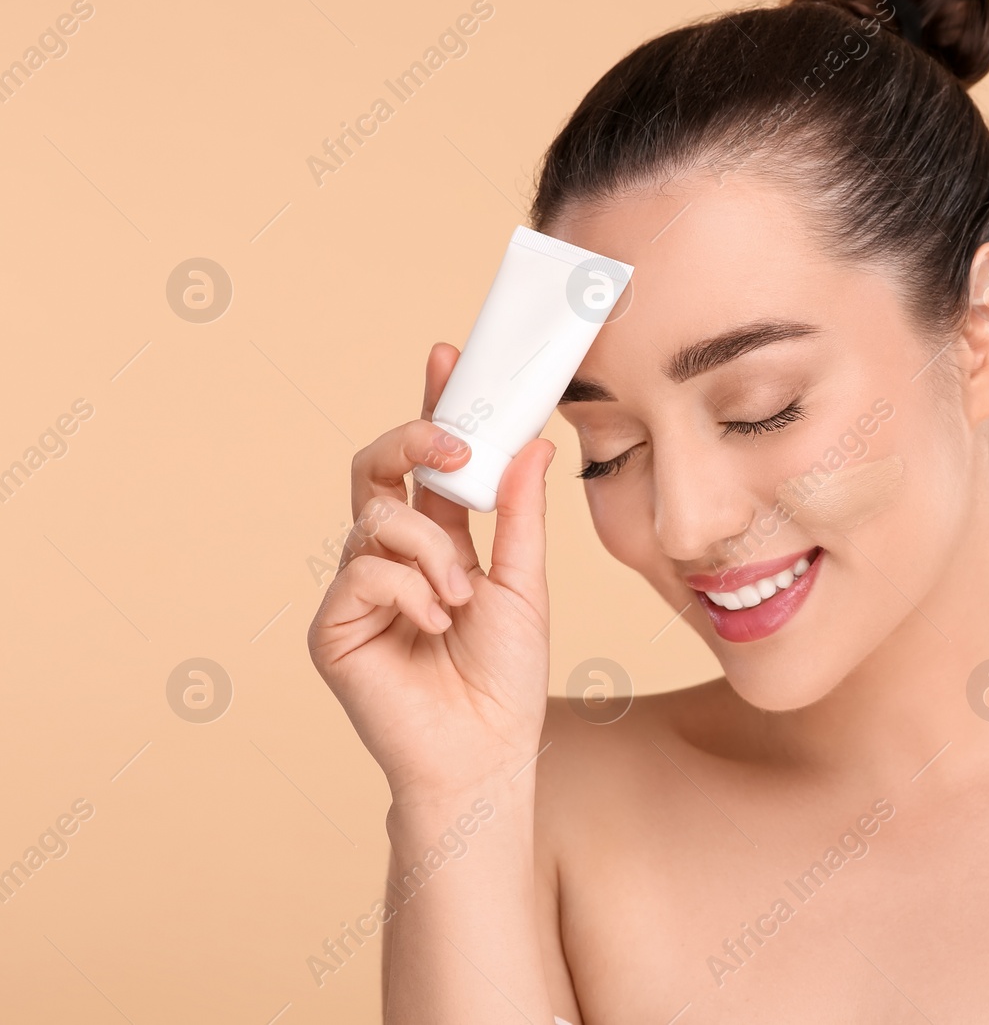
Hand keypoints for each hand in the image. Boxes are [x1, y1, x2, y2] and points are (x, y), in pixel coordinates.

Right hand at [308, 343, 553, 808]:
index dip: (432, 408)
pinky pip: (362, 571)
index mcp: (437, 542)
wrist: (485, 755)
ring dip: (431, 549)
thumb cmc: (504, 678)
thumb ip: (521, 514)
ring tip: (461, 598)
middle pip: (376, 468)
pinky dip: (408, 589)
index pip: (427, 463)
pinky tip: (433, 623)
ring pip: (376, 517)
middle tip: (450, 440)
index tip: (446, 356)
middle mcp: (390, 558)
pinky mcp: (333, 626)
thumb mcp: (526, 583)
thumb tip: (534, 443)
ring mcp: (357, 590)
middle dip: (411, 438)